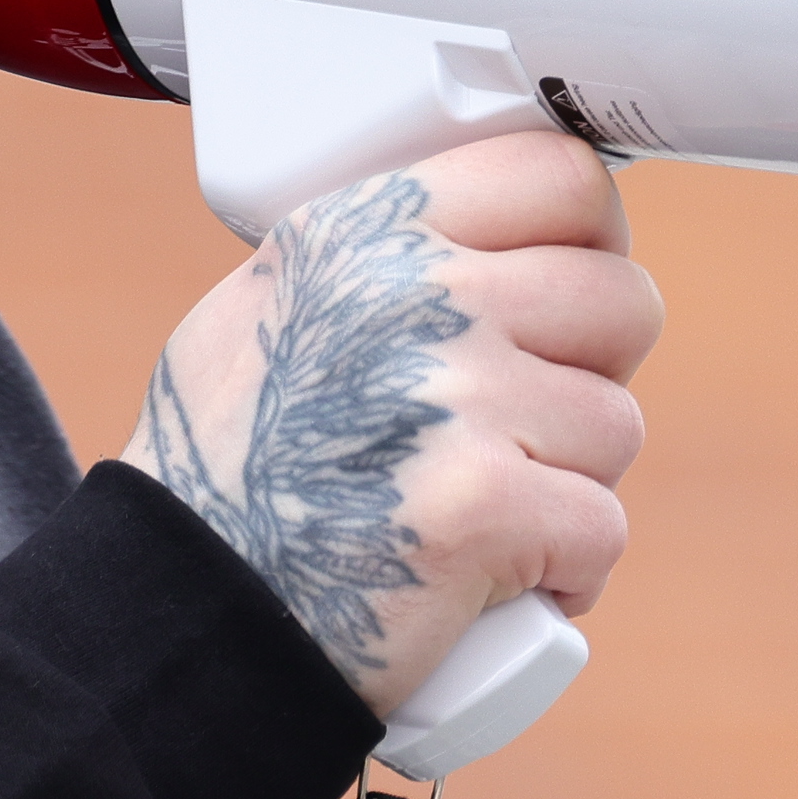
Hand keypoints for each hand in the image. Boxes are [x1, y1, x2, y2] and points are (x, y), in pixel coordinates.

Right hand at [123, 132, 659, 711]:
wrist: (176, 619)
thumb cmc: (223, 482)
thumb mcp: (267, 311)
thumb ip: (379, 267)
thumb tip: (500, 249)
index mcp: (364, 233)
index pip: (563, 179)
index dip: (588, 253)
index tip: (565, 313)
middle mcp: (411, 295)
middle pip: (621, 301)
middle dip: (590, 379)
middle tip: (522, 436)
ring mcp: (450, 396)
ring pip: (616, 424)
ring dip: (570, 486)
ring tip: (484, 519)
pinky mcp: (481, 505)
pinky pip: (601, 528)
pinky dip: (563, 575)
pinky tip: (493, 586)